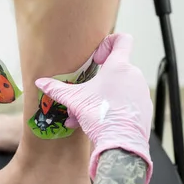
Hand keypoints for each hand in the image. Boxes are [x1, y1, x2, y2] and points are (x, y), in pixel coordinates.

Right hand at [36, 34, 152, 183]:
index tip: (97, 58)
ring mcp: (141, 92)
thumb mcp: (75, 101)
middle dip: (97, 82)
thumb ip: (58, 89)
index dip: (108, 43)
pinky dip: (113, 109)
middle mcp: (134, 76)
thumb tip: (40, 82)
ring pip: (119, 89)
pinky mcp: (144, 108)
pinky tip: (97, 123)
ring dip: (101, 98)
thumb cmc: (100, 116)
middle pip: (115, 70)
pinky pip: (127, 103)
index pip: (122, 40)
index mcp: (119, 66)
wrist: (121, 143)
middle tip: (83, 96)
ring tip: (84, 115)